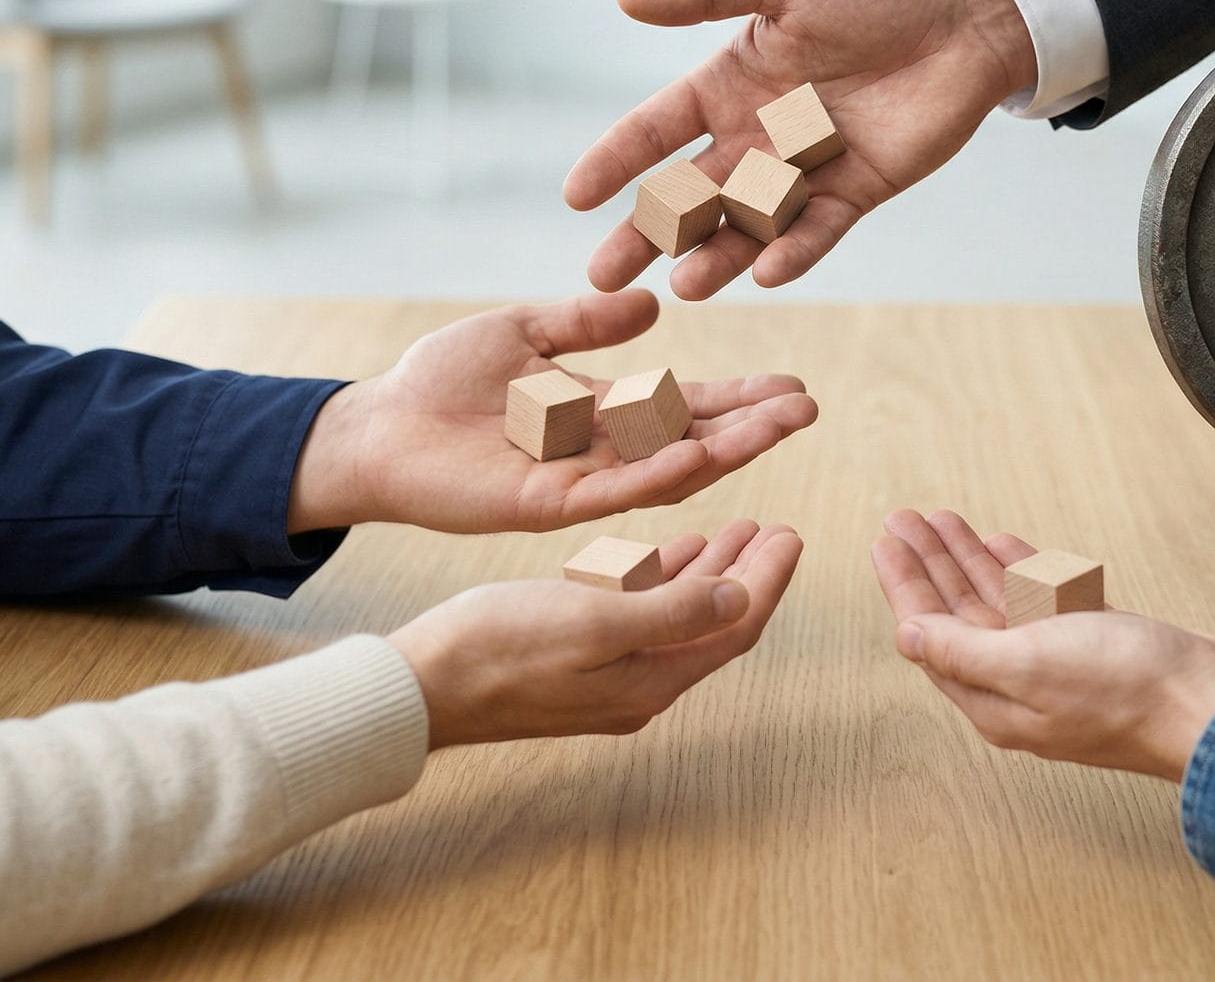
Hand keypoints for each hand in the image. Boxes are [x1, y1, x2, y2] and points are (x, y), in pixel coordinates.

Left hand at [287, 292, 816, 533]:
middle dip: (752, 426)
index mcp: (604, 411)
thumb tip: (652, 306)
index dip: (739, 398)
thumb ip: (586, 321)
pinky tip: (699, 455)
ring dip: (725, 450)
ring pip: (668, 471)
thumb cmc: (442, 379)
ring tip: (777, 428)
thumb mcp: (525, 331)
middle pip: (695, 441)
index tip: (792, 387)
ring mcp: (580, 483)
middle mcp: (604, 452)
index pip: (688, 406)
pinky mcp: (547, 505)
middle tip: (808, 409)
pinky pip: (615, 493)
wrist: (377, 425)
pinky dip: (659, 473)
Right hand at [389, 518, 802, 747]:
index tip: (794, 534)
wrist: (420, 686)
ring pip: (678, 615)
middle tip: (778, 528)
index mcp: (650, 679)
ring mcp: (605, 674)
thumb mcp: (592, 620)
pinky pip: (636, 614)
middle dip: (749, 573)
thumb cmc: (498, 648)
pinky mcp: (575, 659)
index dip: (769, 580)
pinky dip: (660, 578)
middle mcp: (637, 683)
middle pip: (714, 621)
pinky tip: (667, 551)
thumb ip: (672, 611)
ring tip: (738, 529)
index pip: (734, 626)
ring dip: (709, 571)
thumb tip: (741, 597)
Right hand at [563, 0, 1035, 299]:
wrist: (964, 16)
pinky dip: (793, 252)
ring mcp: (803, 169)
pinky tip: (767, 273)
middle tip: (604, 276)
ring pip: (746, 225)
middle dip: (646, 235)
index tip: (575, 197)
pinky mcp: (854, 191)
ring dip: (716, 257)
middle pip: (688, 195)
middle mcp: (756, 135)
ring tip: (685, 288)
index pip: (656, 130)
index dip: (616, 161)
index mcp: (728, 84)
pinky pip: (816, 231)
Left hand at [870, 509, 1214, 781]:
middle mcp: (1023, 684)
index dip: (905, 585)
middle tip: (903, 518)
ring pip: (1000, 603)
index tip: (884, 540)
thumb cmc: (1130, 688)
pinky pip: (1045, 601)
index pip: (931, 635)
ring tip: (942, 518)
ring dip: (969, 559)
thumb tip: (905, 636)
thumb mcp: (1030, 664)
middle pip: (959, 615)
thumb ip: (963, 649)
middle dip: (929, 565)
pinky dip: (1022, 569)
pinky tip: (1003, 543)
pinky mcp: (1099, 643)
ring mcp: (1063, 664)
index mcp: (997, 700)